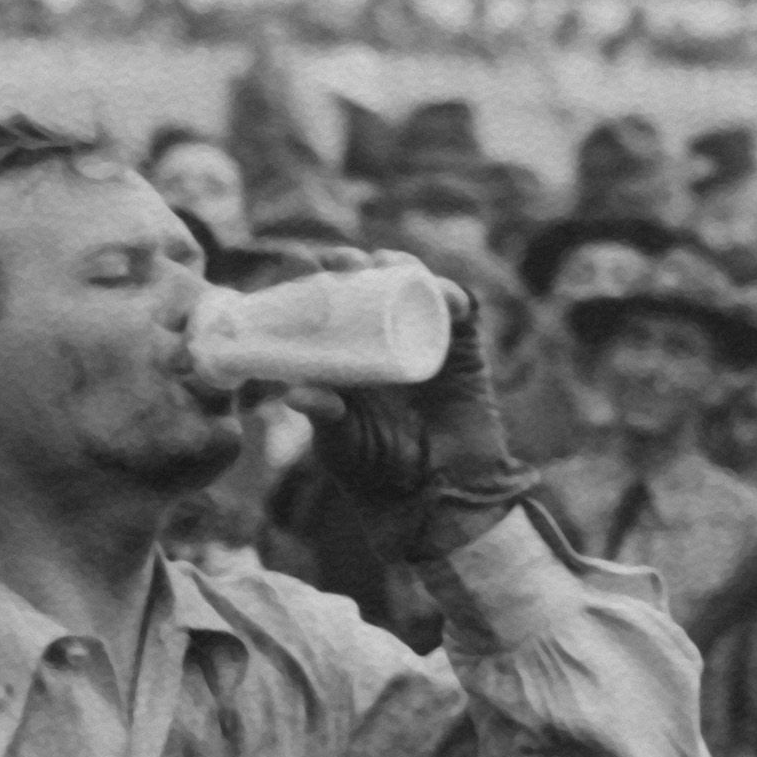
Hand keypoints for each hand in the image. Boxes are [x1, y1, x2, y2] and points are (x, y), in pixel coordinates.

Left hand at [305, 253, 523, 546]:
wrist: (435, 495)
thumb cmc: (378, 474)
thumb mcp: (342, 444)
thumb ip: (324, 419)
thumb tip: (294, 394)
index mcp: (349, 357)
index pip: (333, 306)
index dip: (322, 281)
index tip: (307, 264)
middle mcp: (385, 341)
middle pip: (372, 287)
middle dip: (359, 266)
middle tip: (345, 261)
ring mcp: (425, 341)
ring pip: (416, 289)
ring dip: (403, 268)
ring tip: (385, 264)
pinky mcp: (462, 351)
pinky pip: (460, 314)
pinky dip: (452, 297)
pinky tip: (441, 292)